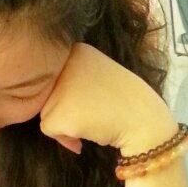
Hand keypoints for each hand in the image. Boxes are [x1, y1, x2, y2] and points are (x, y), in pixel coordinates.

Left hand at [40, 43, 175, 155]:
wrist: (143, 119)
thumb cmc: (123, 100)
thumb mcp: (96, 74)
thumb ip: (72, 78)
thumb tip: (44, 98)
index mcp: (75, 49)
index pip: (55, 77)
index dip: (71, 93)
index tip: (93, 95)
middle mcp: (62, 64)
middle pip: (46, 95)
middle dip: (65, 108)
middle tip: (93, 109)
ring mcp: (58, 88)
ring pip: (45, 112)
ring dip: (64, 123)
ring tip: (92, 118)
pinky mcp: (56, 114)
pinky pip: (49, 130)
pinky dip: (65, 138)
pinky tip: (88, 129)